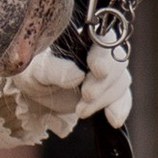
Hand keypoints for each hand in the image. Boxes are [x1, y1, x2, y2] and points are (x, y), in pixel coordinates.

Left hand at [0, 32, 131, 139]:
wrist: (35, 91)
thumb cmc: (34, 72)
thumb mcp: (36, 70)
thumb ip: (54, 69)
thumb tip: (78, 74)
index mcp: (82, 37)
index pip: (103, 40)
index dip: (103, 55)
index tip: (97, 70)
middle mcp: (99, 51)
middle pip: (116, 62)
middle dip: (103, 82)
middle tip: (86, 95)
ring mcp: (107, 71)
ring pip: (121, 80)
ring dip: (104, 99)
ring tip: (81, 111)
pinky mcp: (109, 90)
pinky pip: (123, 97)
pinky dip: (120, 108)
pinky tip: (114, 120)